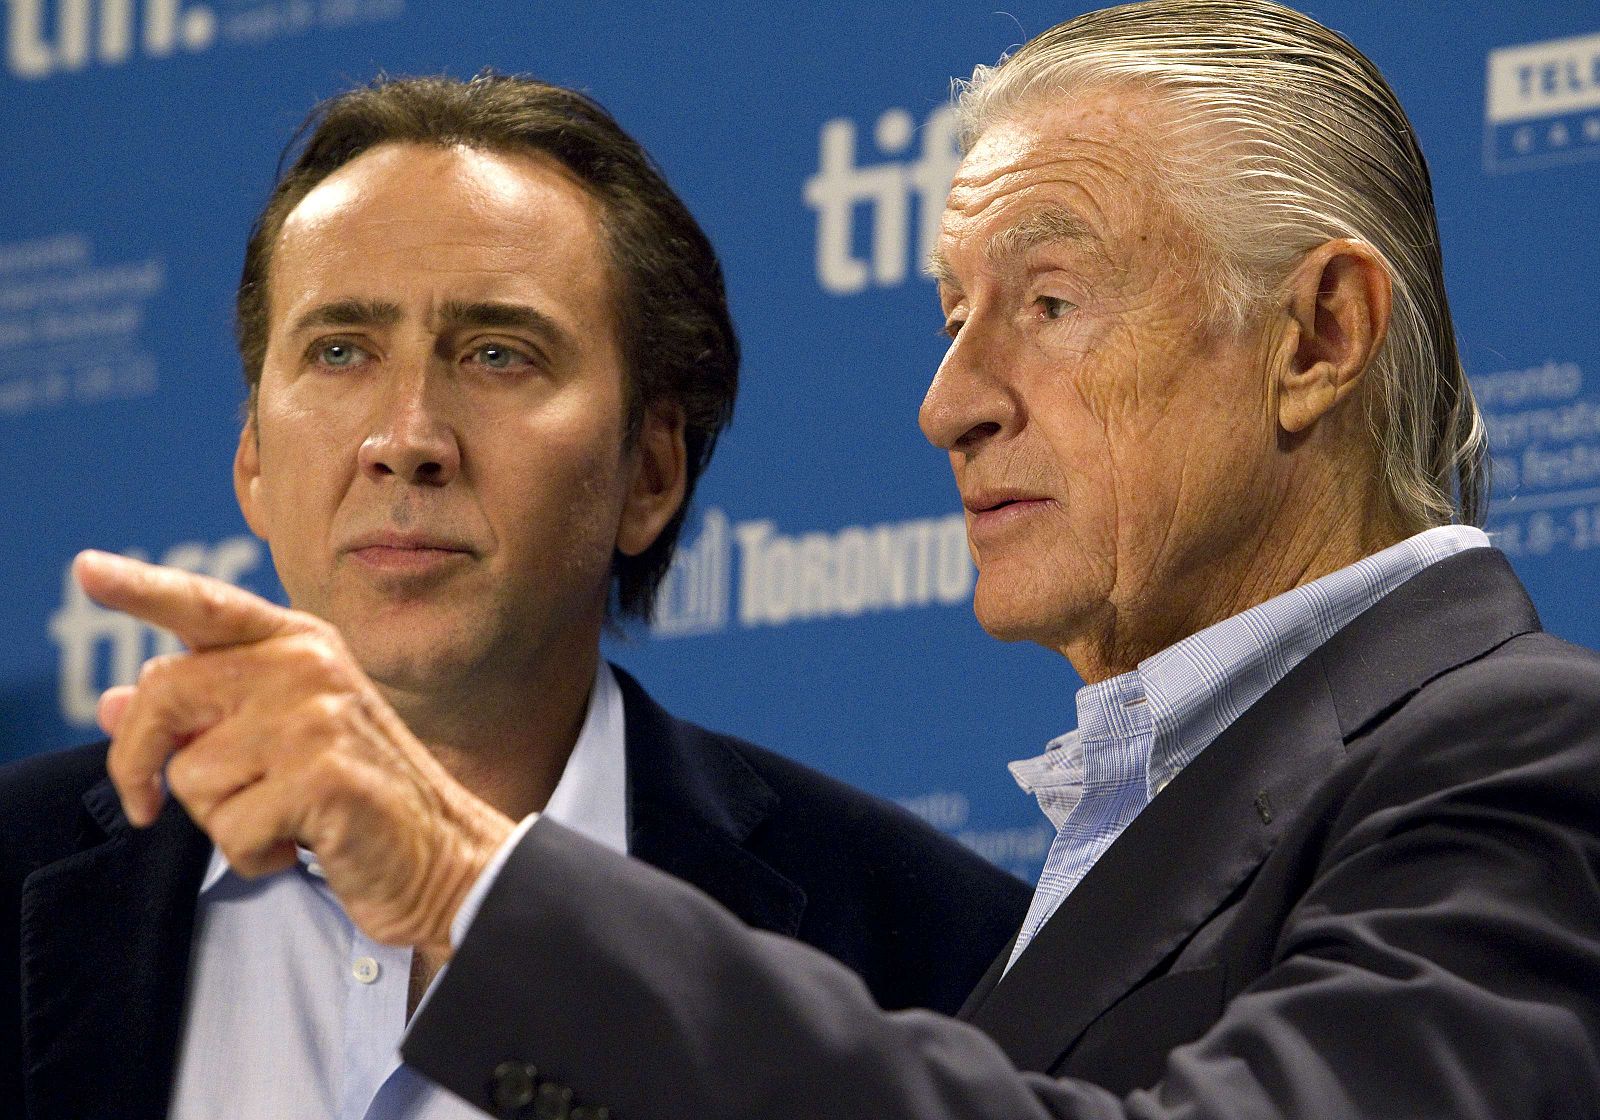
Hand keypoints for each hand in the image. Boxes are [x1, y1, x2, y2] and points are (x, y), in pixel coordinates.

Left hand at [76, 549, 513, 956]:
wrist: (444, 856)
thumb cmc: (356, 798)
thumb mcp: (278, 740)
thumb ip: (203, 714)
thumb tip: (114, 702)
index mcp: (300, 643)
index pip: (206, 607)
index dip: (140, 588)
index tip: (85, 569)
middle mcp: (308, 664)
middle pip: (166, 692)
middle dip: (140, 761)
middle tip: (146, 804)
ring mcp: (318, 717)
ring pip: (191, 777)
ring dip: (224, 821)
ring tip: (286, 817)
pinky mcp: (324, 777)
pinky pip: (231, 830)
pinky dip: (258, 857)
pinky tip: (304, 845)